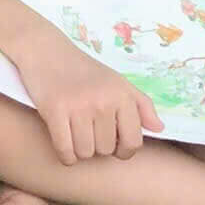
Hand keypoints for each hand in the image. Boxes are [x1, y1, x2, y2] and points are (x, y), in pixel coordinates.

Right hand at [18, 31, 163, 164]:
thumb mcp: (117, 81)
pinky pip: (65, 151)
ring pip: (85, 153)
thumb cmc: (83, 69)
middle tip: (88, 130)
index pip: (133, 142)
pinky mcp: (54, 110)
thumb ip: (142, 105)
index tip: (113, 142)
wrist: (45, 50)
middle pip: (106, 150)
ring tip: (75, 133)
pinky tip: (64, 143)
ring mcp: (78, 106)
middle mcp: (103, 101)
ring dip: (80, 150)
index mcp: (122, 95)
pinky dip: (65, 155)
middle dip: (97, 146)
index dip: (123, 150)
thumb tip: (160, 128)